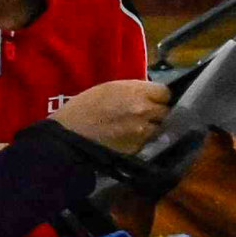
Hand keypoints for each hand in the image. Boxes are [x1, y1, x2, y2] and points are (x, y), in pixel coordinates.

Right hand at [48, 78, 171, 153]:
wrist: (69, 135)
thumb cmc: (84, 106)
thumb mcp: (110, 88)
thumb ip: (135, 91)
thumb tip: (150, 95)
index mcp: (137, 92)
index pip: (166, 93)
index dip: (160, 96)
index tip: (154, 99)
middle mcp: (145, 111)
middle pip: (166, 111)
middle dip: (158, 112)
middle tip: (147, 113)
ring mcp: (143, 131)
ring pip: (159, 128)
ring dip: (152, 127)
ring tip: (138, 127)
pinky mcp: (138, 148)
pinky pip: (147, 141)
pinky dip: (142, 139)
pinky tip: (130, 137)